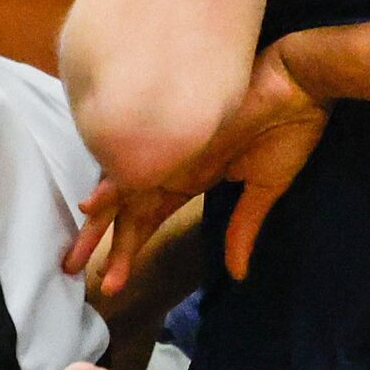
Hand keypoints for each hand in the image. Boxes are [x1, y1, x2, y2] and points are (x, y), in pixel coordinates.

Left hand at [64, 39, 333, 291]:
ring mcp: (171, 150)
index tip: (111, 284)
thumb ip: (243, 229)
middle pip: (126, 211)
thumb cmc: (288, 130)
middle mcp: (172, 166)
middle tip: (70, 272)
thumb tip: (237, 275)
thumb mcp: (264, 190)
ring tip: (74, 257)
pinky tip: (93, 205)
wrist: (300, 84)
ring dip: (99, 224)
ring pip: (123, 192)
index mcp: (190, 178)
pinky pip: (138, 161)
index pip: (148, 220)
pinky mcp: (176, 135)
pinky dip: (116, 183)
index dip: (128, 251)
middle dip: (100, 243)